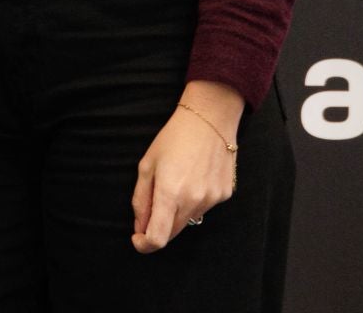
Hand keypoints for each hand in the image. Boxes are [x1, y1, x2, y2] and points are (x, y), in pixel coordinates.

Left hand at [130, 81, 241, 253]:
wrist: (211, 118)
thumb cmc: (174, 137)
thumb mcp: (147, 164)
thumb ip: (141, 199)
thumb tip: (140, 226)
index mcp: (169, 193)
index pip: (157, 238)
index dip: (144, 244)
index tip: (137, 238)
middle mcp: (193, 201)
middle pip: (172, 233)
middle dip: (157, 227)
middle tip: (152, 205)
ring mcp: (211, 199)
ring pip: (188, 220)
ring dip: (177, 212)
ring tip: (178, 180)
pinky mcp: (224, 194)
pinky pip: (204, 208)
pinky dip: (195, 201)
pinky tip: (195, 176)